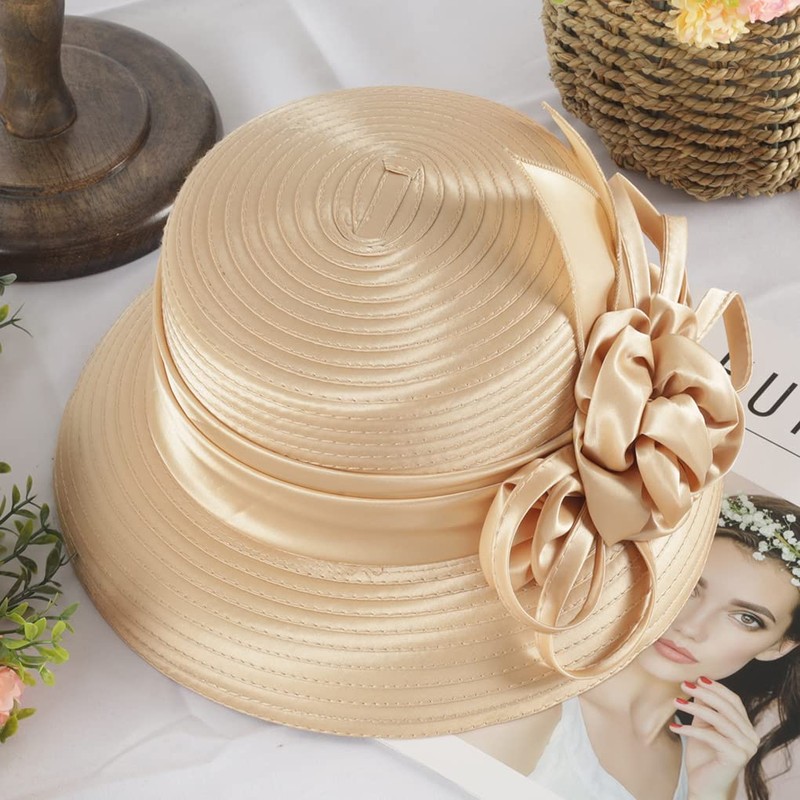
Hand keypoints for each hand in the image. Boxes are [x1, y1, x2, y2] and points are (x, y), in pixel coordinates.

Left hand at [669, 677, 758, 799]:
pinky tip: (674, 727)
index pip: (734, 700)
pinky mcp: (737, 757)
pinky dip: (690, 729)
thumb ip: (704, 707)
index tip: (696, 677)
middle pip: (727, 707)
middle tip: (683, 685)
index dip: (716, 688)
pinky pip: (711, 736)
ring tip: (675, 701)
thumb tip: (696, 682)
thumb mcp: (702, 725)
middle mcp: (751, 737)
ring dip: (695, 707)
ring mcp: (747, 747)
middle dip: (704, 693)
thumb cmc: (703, 755)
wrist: (704, 786)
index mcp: (746, 727)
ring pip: (719, 719)